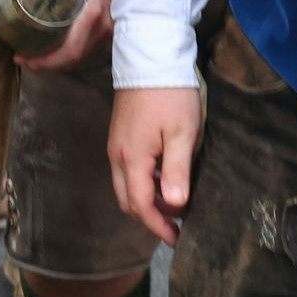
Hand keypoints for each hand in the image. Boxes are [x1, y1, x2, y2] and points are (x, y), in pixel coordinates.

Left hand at [21, 0, 109, 71]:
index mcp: (92, 13)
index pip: (69, 50)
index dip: (44, 61)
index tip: (20, 57)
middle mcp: (102, 26)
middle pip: (72, 58)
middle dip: (45, 63)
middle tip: (23, 60)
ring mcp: (108, 29)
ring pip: (80, 55)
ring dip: (57, 60)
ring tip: (33, 55)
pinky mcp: (109, 29)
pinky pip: (87, 47)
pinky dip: (68, 52)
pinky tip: (52, 47)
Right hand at [107, 84, 202, 239]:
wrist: (149, 58)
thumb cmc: (170, 96)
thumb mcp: (181, 134)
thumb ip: (177, 171)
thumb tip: (175, 206)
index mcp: (132, 159)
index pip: (140, 205)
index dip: (158, 225)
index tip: (176, 238)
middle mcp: (117, 156)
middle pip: (127, 200)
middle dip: (148, 218)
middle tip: (174, 226)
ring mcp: (115, 146)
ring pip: (124, 187)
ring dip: (144, 202)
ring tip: (171, 207)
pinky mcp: (119, 137)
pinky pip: (126, 172)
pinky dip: (142, 186)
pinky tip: (162, 181)